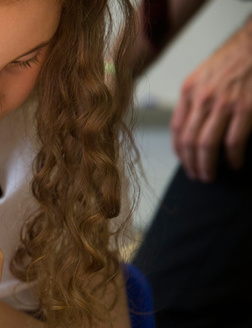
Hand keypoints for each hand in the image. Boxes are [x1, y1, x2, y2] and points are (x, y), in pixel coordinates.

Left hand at [170, 18, 251, 182]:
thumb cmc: (234, 58)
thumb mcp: (204, 75)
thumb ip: (195, 99)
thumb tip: (191, 129)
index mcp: (189, 90)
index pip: (175, 129)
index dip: (178, 151)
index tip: (183, 162)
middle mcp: (202, 97)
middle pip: (188, 141)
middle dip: (191, 164)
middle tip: (196, 176)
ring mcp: (224, 103)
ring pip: (206, 145)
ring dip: (207, 165)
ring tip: (210, 176)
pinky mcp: (246, 108)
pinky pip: (233, 141)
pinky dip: (232, 157)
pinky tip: (234, 163)